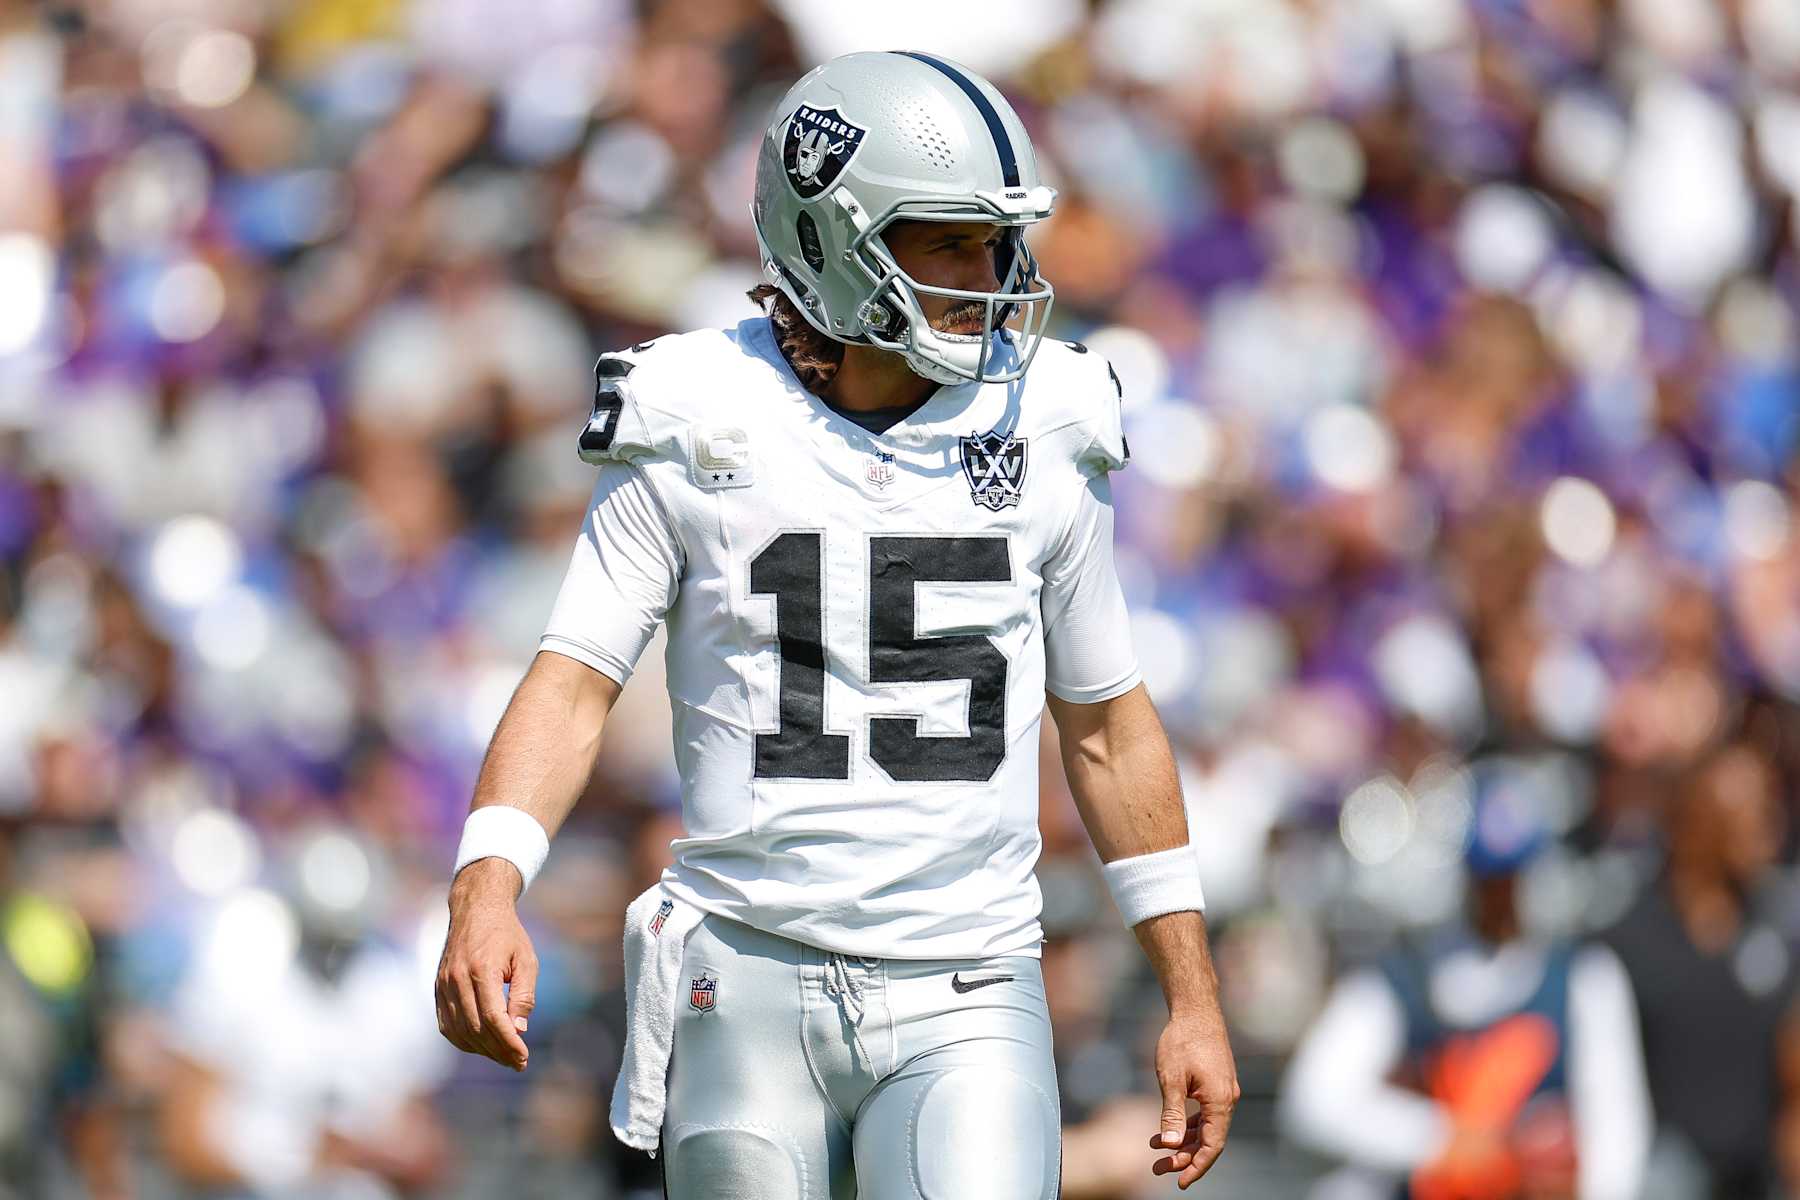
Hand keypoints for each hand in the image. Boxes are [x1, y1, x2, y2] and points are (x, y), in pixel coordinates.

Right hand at [435, 858, 536, 1070]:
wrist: (475, 910)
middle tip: (519, 1062)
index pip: (493, 1018)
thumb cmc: (507, 935)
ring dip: (483, 1050)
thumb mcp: (526, 959)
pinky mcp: (437, 989)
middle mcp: (456, 979)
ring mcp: (443, 985)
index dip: (508, 1043)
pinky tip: (483, 1045)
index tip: (524, 1057)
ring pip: (460, 1031)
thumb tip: (519, 1030)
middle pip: (476, 1029)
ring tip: (505, 1056)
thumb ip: (523, 994)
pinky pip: (447, 1026)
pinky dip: (465, 1041)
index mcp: (480, 969)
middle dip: (499, 1051)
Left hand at [1147, 1008, 1238, 1188]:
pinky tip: (1167, 1129)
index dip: (1196, 1166)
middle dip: (1184, 1156)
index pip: (1212, 1145)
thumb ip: (1172, 1113)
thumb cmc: (1182, 1040)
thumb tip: (1169, 1144)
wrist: (1196, 1009)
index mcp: (1220, 1100)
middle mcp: (1227, 1098)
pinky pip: (1205, 1113)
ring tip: (1156, 1150)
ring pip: (1206, 1127)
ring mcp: (1223, 1091)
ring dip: (1183, 1140)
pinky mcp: (1216, 1083)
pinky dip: (1187, 1123)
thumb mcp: (1171, 1078)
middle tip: (1157, 1167)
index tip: (1179, 1183)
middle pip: (1208, 1139)